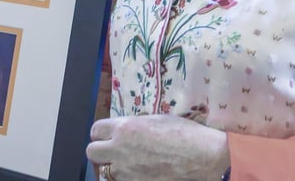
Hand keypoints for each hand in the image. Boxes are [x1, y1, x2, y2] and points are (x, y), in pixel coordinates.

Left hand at [86, 114, 228, 180]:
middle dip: (100, 151)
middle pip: (92, 151)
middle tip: (112, 152)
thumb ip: (132, 126)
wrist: (202, 156)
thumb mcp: (154, 120)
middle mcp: (120, 148)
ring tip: (125, 165)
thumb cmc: (183, 132)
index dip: (101, 133)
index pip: (95, 130)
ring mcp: (127, 171)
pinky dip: (126, 179)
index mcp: (124, 128)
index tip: (107, 136)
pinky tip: (137, 174)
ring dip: (112, 168)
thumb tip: (123, 130)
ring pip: (104, 172)